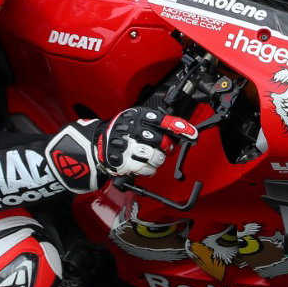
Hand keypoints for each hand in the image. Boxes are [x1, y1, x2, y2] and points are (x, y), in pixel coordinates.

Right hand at [43, 108, 197, 192]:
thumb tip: (181, 133)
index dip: (181, 128)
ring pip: (156, 157)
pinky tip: (142, 165)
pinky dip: (148, 170)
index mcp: (137, 116)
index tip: (193, 135)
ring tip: (149, 157)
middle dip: (166, 148)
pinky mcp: (123, 162)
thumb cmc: (121, 134)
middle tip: (161, 148)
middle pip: (162, 142)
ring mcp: (127, 146)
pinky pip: (147, 169)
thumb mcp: (137, 122)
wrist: (95, 146)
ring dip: (157, 160)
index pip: (164, 121)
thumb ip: (157, 125)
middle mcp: (132, 130)